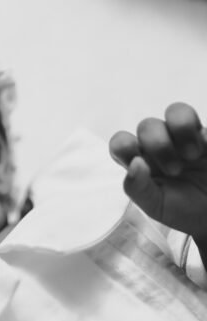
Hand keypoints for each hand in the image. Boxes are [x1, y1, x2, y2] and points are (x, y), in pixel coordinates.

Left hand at [109, 103, 206, 241]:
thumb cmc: (182, 209)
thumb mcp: (155, 206)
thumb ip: (137, 187)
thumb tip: (135, 162)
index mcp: (140, 160)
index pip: (121, 141)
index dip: (125, 146)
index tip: (141, 165)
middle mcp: (160, 144)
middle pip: (147, 126)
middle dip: (160, 146)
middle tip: (175, 171)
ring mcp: (185, 137)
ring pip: (175, 111)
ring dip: (181, 131)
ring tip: (192, 155)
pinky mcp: (206, 137)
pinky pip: (201, 123)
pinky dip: (203, 136)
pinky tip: (206, 151)